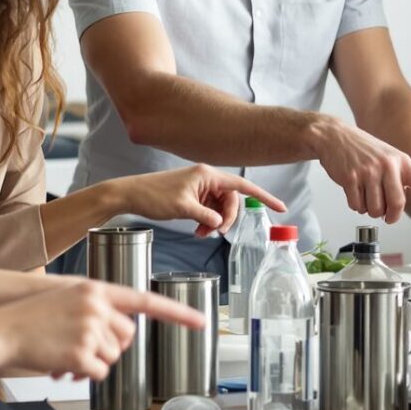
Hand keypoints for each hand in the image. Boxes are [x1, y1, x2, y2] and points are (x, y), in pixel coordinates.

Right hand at [0, 277, 205, 380]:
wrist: (1, 327)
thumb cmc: (32, 316)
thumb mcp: (69, 298)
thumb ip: (99, 309)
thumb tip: (121, 334)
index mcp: (97, 290)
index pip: (147, 301)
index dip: (177, 313)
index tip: (201, 321)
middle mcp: (97, 308)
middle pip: (128, 337)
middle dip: (113, 346)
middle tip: (86, 347)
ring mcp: (89, 331)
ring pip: (113, 357)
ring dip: (95, 360)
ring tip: (68, 352)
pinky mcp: (80, 354)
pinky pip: (97, 372)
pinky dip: (84, 373)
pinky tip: (64, 363)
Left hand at [114, 164, 284, 233]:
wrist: (130, 194)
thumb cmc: (152, 195)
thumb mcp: (182, 208)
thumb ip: (205, 217)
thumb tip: (220, 224)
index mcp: (208, 175)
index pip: (243, 185)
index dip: (263, 196)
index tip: (280, 206)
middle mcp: (207, 178)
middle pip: (231, 201)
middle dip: (227, 219)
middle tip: (215, 233)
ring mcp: (200, 187)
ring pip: (220, 207)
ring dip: (215, 223)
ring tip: (200, 234)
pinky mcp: (193, 195)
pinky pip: (209, 210)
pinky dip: (207, 222)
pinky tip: (198, 230)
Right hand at [312, 119, 410, 225]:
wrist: (335, 136)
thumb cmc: (363, 150)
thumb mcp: (389, 158)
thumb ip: (399, 179)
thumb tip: (400, 206)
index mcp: (403, 162)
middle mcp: (388, 165)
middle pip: (397, 205)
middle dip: (391, 216)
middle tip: (386, 215)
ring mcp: (369, 171)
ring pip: (375, 210)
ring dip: (370, 209)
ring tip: (366, 194)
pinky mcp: (350, 178)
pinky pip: (357, 206)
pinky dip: (355, 205)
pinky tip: (354, 191)